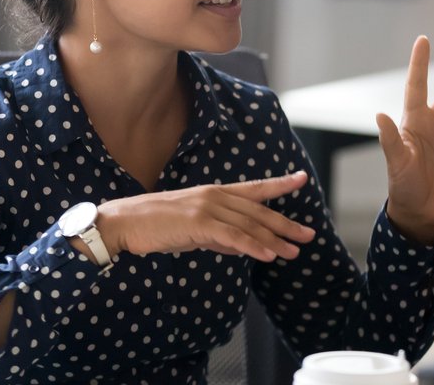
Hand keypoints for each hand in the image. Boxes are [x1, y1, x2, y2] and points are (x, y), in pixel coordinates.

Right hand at [93, 171, 315, 261]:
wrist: (125, 222)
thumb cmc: (156, 225)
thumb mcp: (193, 228)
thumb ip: (218, 234)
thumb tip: (240, 245)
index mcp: (214, 193)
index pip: (254, 188)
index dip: (279, 184)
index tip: (301, 179)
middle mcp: (215, 196)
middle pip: (258, 211)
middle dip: (285, 224)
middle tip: (308, 235)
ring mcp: (207, 207)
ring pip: (249, 225)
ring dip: (274, 240)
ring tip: (293, 252)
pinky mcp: (198, 223)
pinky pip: (232, 237)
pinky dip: (252, 246)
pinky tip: (267, 255)